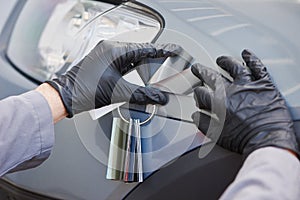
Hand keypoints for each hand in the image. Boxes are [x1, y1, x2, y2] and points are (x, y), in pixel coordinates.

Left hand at [47, 40, 181, 116]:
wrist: (66, 97)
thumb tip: (159, 97)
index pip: (145, 48)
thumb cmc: (84, 91)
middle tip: (168, 60)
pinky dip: (134, 66)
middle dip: (155, 56)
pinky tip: (139, 73)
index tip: (173, 51)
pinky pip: (123, 61)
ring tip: (157, 68)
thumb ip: (142, 95)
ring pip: (131, 56)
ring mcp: (105, 55)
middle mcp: (109, 49)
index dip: (162, 50)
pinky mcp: (103, 63)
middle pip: (139, 50)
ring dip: (144, 62)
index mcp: (114, 51)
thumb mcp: (118, 92)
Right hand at [191, 49, 298, 155]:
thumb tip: (196, 116)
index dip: (198, 94)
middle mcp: (232, 91)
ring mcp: (248, 86)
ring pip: (234, 68)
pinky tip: (247, 53)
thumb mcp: (217, 136)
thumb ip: (204, 123)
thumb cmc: (244, 140)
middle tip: (197, 68)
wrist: (268, 141)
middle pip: (213, 77)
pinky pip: (258, 68)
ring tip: (220, 59)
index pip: (202, 93)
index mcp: (219, 103)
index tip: (199, 95)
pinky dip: (252, 59)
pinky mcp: (264, 85)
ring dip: (225, 62)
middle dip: (202, 72)